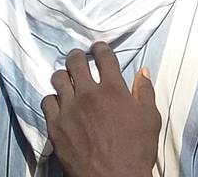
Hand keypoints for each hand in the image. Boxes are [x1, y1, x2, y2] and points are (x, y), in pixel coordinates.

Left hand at [44, 43, 159, 176]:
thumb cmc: (136, 150)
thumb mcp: (150, 118)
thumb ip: (145, 92)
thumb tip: (143, 72)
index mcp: (113, 89)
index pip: (104, 57)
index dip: (100, 48)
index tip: (98, 48)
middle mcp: (89, 94)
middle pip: (76, 63)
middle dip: (77, 56)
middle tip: (78, 58)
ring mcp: (69, 109)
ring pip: (58, 79)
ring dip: (63, 76)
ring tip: (66, 79)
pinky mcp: (55, 126)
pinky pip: (47, 102)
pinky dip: (52, 99)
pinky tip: (58, 103)